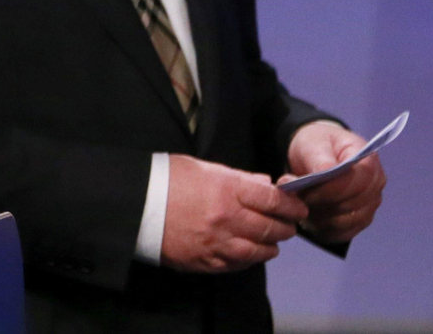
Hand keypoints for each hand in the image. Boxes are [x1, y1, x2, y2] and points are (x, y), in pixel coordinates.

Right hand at [161, 154, 308, 272]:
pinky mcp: (205, 260)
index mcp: (227, 190)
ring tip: (273, 241)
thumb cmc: (166, 178)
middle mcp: (227, 218)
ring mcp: (217, 243)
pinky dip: (249, 259)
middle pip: (272, 228)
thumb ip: (238, 177)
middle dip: (287, 227)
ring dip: (271, 246)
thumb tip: (265, 184)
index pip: (274, 200)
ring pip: (259, 251)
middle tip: (290, 225)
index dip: (292, 205)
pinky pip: (238, 264)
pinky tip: (250, 252)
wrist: (134, 204)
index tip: (299, 207)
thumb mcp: (202, 168)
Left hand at [280, 122, 384, 243]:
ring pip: (346, 223)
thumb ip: (320, 159)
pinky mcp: (359, 221)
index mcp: (368, 161)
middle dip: (322, 204)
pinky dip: (323, 229)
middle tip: (297, 198)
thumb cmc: (316, 145)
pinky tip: (309, 216)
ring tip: (301, 205)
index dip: (330, 190)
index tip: (305, 191)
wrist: (315, 154)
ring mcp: (370, 205)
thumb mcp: (313, 144)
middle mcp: (375, 185)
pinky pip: (342, 233)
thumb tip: (325, 172)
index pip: (357, 182)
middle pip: (352, 206)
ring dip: (320, 218)